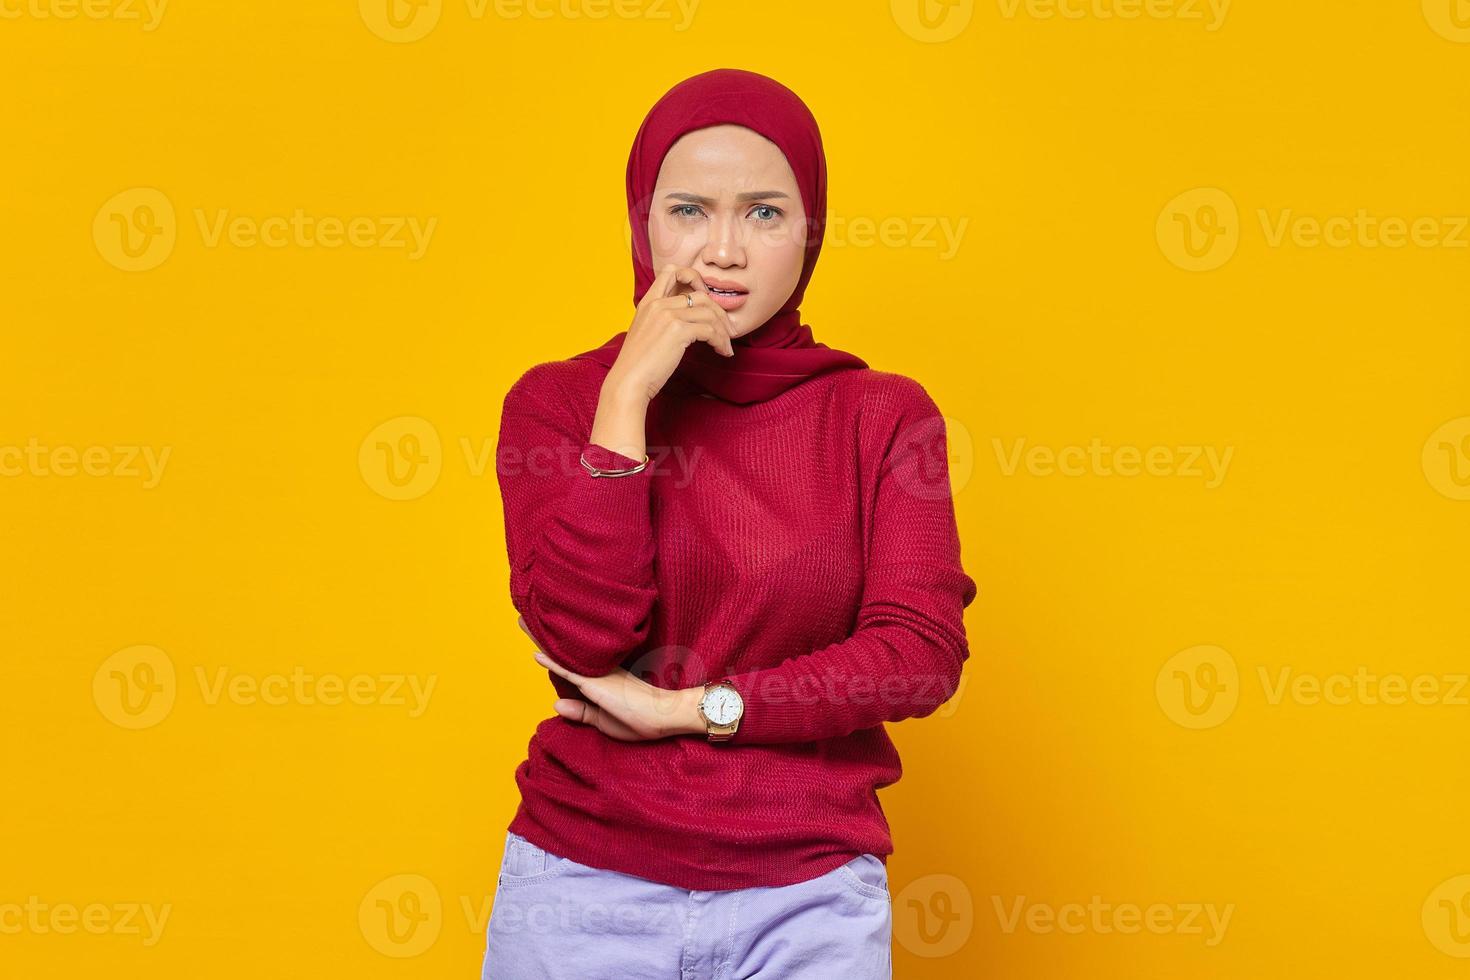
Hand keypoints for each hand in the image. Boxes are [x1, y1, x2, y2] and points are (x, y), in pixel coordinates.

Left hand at [517, 616, 703, 740]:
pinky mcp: (597, 685)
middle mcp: (596, 670)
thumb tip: (555, 704)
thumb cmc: (642, 719)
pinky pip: (569, 672)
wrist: (667, 714)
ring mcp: (597, 675)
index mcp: (600, 677)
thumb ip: (582, 712)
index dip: (553, 647)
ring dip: (541, 638)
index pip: (570, 661)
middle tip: (523, 615)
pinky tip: (536, 651)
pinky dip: (552, 661)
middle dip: (542, 633)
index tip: (538, 630)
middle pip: (563, 650)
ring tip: (523, 619)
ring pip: (563, 654)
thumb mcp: (605, 721)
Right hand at [605, 264, 736, 403]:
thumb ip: (661, 319)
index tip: (705, 298)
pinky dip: (721, 341)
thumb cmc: (638, 364)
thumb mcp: (646, 332)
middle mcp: (658, 304)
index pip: (672, 271)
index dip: (693, 278)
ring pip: (709, 312)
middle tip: (727, 329)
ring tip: (726, 345)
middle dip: (719, 312)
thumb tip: (688, 320)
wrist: (629, 381)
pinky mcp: (678, 331)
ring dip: (723, 330)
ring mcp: (668, 315)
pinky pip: (710, 330)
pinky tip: (722, 351)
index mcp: (648, 301)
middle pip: (700, 294)